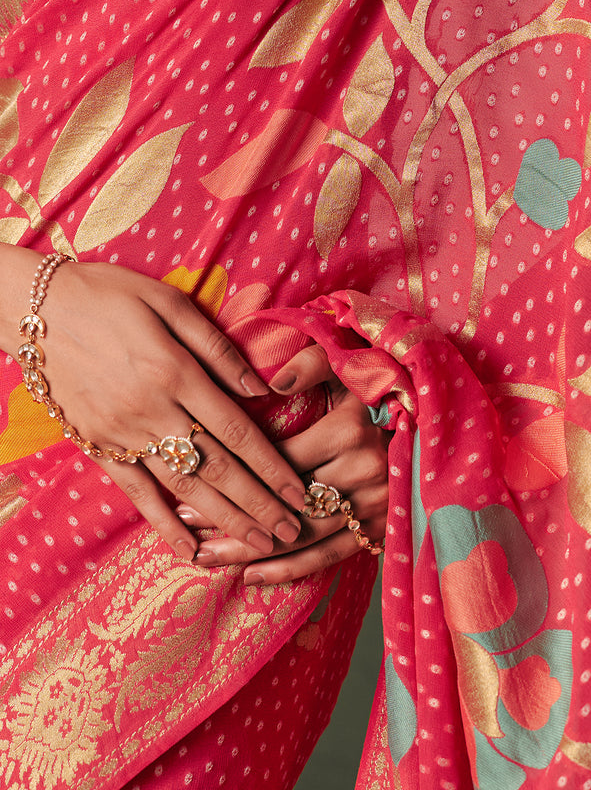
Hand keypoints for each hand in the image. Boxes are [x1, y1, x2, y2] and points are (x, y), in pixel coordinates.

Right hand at [8, 252, 307, 561]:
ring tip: (259, 544)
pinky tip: (189, 549)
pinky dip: (163, 523)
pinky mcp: (98, 446)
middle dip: (259, 505)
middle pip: (217, 468)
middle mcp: (152, 411)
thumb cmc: (110, 296)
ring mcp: (122, 434)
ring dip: (224, 520)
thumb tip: (261, 389)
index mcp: (175, 373)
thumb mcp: (170, 303)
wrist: (36, 308)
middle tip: (292, 532)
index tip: (299, 492)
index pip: (236, 432)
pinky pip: (136, 492)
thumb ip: (217, 349)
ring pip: (183, 488)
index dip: (271, 467)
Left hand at [176, 345, 389, 580]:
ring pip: (301, 535)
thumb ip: (312, 364)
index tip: (191, 483)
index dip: (233, 475)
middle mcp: (361, 472)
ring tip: (207, 558)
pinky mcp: (383, 526)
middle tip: (187, 530)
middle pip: (282, 504)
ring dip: (252, 550)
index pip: (277, 460)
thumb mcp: (351, 366)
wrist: (437, 421)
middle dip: (231, 519)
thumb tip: (270, 383)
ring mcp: (375, 504)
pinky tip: (253, 576)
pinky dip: (292, 569)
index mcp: (348, 432)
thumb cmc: (384, 389)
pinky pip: (332, 554)